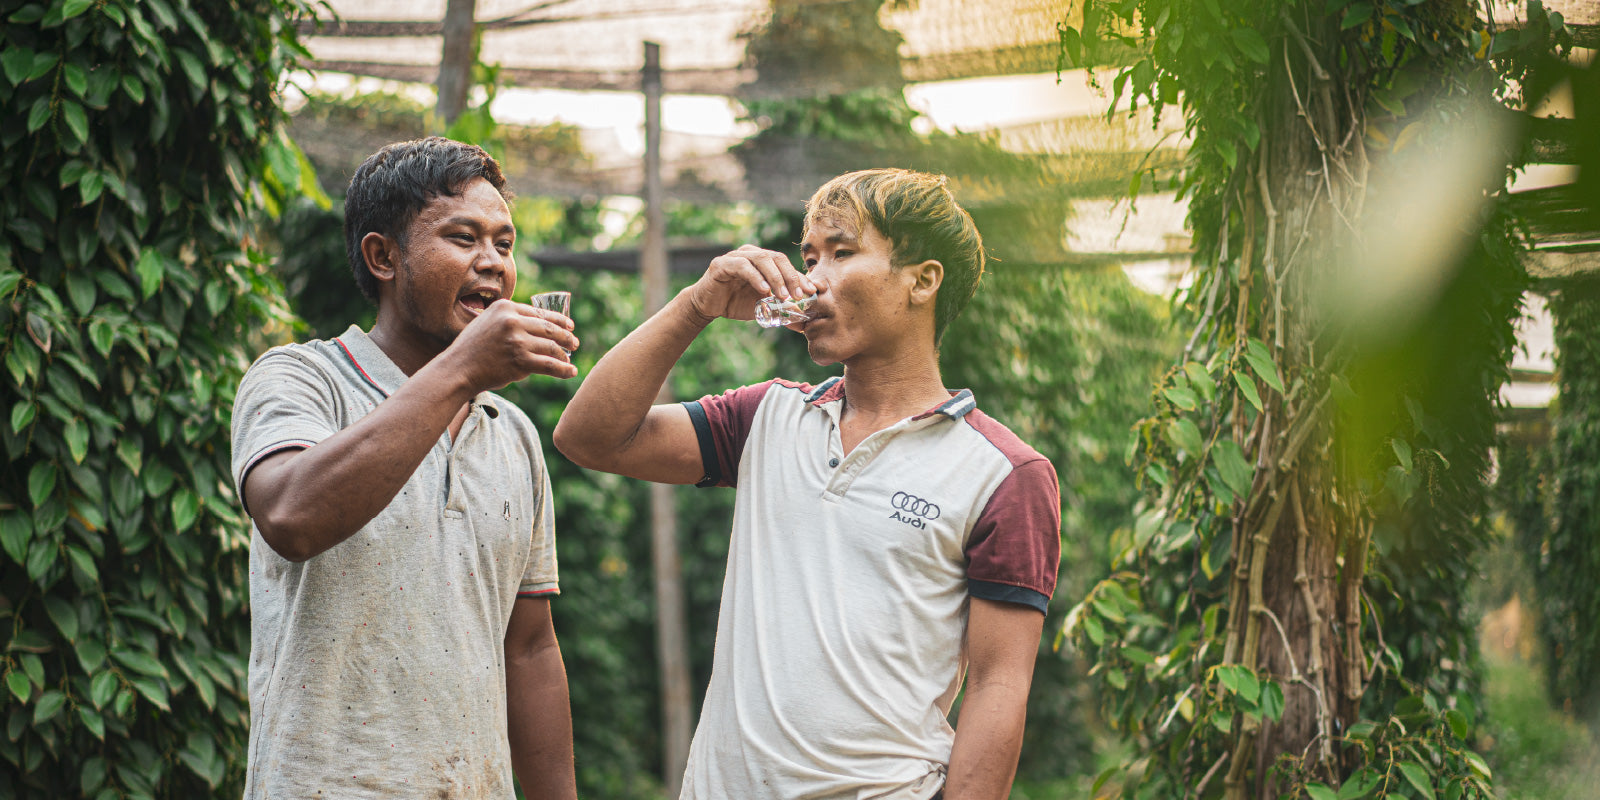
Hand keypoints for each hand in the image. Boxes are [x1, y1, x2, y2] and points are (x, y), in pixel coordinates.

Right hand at [447, 299, 579, 390]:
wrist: (458, 369)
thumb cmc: (472, 348)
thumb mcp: (487, 322)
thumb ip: (508, 320)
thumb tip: (535, 324)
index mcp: (505, 307)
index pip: (539, 312)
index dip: (558, 320)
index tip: (569, 325)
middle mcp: (512, 321)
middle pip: (548, 328)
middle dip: (566, 336)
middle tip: (575, 342)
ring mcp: (517, 341)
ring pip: (552, 346)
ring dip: (565, 354)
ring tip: (570, 359)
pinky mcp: (521, 361)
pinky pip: (551, 365)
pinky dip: (564, 369)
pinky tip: (571, 371)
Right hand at [685, 245, 814, 322]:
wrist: (707, 306)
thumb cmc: (736, 303)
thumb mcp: (762, 306)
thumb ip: (780, 308)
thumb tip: (802, 319)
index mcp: (763, 260)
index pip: (786, 265)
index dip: (800, 277)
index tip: (811, 292)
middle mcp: (751, 253)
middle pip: (777, 258)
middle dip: (790, 277)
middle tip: (797, 296)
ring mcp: (736, 256)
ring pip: (762, 259)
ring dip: (775, 278)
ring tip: (782, 296)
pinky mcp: (722, 264)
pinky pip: (743, 266)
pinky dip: (756, 277)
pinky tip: (764, 290)